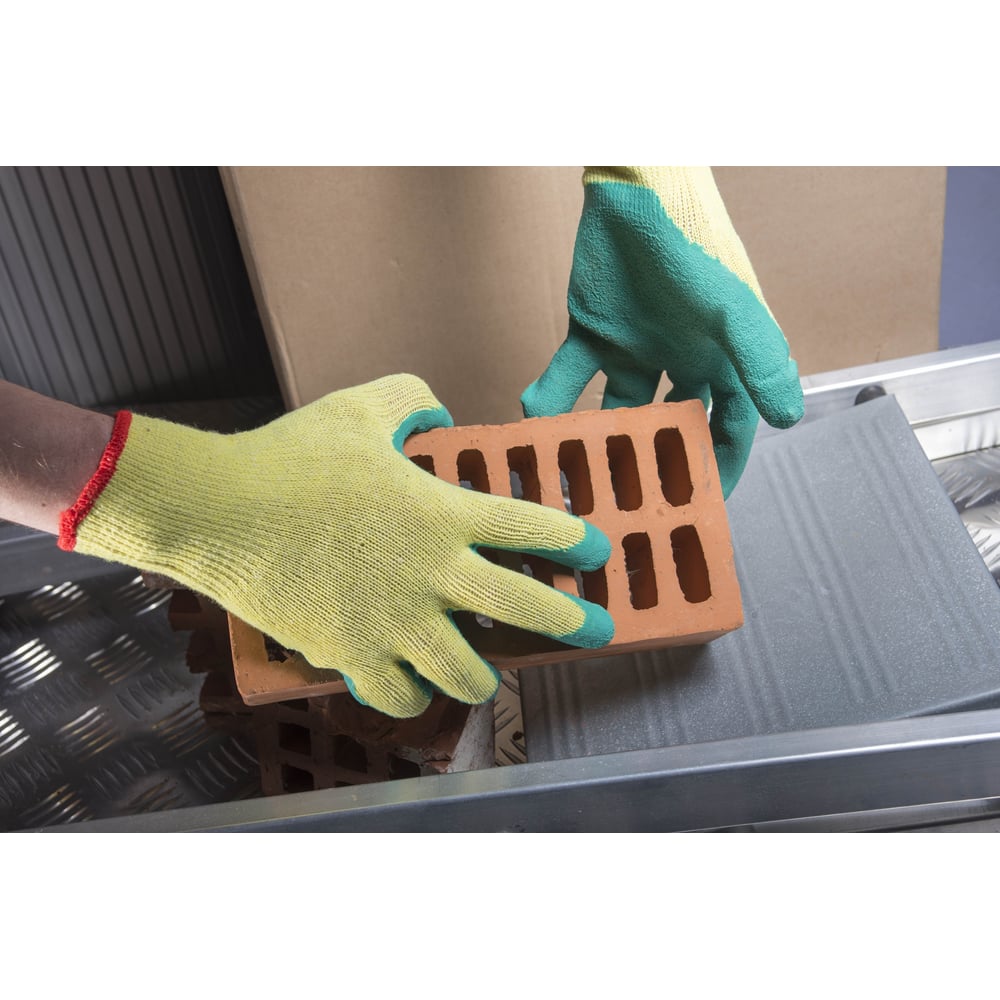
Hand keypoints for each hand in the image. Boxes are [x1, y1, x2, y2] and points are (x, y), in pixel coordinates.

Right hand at [60, 375, 613, 716]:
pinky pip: (399, 696)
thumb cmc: (290, 457)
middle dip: (574, 624)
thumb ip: (414, 400)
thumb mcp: (360, 408)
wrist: (218, 511)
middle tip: (597, 630)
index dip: (574, 542)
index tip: (596, 552)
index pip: (532, 529)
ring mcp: (393, 622)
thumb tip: (441, 412)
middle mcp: (430, 574)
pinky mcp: (350, 654)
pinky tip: (416, 685)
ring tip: (491, 672)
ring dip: (488, 674)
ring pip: (468, 672)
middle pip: (526, 610)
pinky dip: (412, 695)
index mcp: (440, 514)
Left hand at [522, 166, 803, 496]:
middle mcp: (679, 359)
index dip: (719, 464)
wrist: (635, 186)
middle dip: (652, 461)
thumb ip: (759, 362)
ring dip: (596, 438)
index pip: (726, 424)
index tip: (700, 506)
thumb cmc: (693, 242)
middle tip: (627, 502)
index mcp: (721, 357)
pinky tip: (533, 418)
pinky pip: (570, 375)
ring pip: (615, 408)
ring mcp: (634, 347)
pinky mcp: (591, 330)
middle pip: (668, 424)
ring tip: (572, 472)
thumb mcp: (731, 307)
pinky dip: (551, 397)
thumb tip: (790, 419)